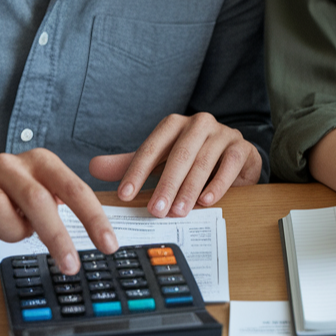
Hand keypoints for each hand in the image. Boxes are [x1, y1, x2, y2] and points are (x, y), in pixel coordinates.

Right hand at [0, 148, 117, 274]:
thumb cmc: (5, 197)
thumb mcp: (37, 194)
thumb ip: (59, 206)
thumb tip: (94, 234)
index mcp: (40, 162)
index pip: (74, 189)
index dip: (93, 218)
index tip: (109, 245)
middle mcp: (11, 165)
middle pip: (39, 202)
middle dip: (57, 238)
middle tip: (72, 266)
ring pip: (4, 220)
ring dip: (10, 235)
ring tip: (4, 229)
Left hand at [88, 113, 261, 217]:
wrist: (234, 156)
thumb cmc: (193, 158)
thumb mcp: (161, 161)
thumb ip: (131, 164)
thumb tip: (94, 167)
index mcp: (174, 125)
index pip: (152, 147)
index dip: (137, 171)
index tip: (124, 195)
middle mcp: (198, 124)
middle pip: (179, 154)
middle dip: (166, 183)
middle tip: (155, 210)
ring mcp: (222, 133)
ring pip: (204, 160)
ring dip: (190, 188)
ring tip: (178, 211)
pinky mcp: (241, 147)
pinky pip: (230, 164)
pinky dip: (218, 184)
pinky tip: (207, 201)